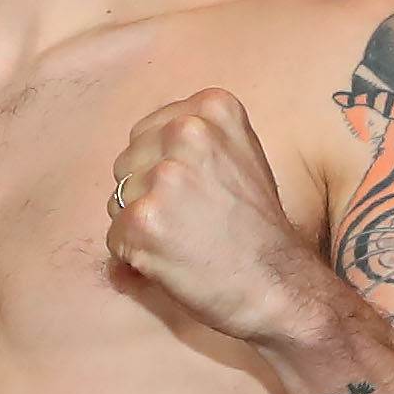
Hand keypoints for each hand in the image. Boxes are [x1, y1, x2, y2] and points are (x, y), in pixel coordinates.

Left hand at [102, 89, 330, 348]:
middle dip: (147, 194)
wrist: (279, 285)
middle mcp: (187, 131)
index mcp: (212, 108)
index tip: (199, 193)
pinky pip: (114, 237)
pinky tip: (174, 261)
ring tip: (186, 241)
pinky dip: (134, 256)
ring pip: (118, 200)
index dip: (163, 169)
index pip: (147, 132)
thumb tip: (138, 144)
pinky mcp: (143, 219)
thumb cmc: (258, 228)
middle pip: (128, 163)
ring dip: (141, 226)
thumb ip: (195, 139)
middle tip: (193, 221)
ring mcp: (164, 176)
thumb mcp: (240, 155)